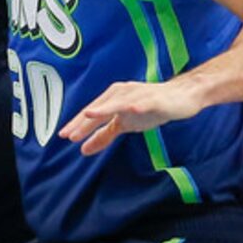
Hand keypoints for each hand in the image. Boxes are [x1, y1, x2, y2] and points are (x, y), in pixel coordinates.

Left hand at [60, 78, 201, 155]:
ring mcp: (138, 95)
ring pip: (118, 103)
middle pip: (100, 108)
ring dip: (104, 109)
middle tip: (70, 133)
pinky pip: (145, 102)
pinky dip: (137, 105)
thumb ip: (103, 135)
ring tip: (90, 115)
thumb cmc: (150, 107)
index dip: (77, 124)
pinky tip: (132, 110)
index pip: (91, 113)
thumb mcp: (124, 124)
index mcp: (112, 99)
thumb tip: (83, 149)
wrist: (180, 97)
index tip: (63, 136)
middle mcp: (122, 94)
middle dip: (84, 121)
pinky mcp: (154, 99)